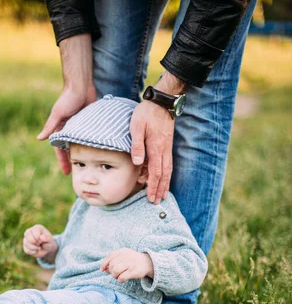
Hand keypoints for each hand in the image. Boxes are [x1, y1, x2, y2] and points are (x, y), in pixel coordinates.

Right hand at [23, 225, 57, 261]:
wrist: (46, 249)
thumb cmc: (48, 242)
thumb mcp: (50, 240)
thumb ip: (47, 238)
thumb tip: (41, 237)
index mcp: (37, 228)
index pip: (34, 231)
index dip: (38, 238)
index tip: (42, 240)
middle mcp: (30, 231)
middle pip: (28, 236)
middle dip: (35, 242)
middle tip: (40, 244)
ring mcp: (26, 238)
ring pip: (26, 243)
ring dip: (34, 248)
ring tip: (39, 247)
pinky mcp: (25, 246)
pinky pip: (26, 250)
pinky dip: (33, 252)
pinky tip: (36, 250)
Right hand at [37, 34, 96, 174]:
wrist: (81, 85)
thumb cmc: (67, 98)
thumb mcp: (58, 114)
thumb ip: (50, 126)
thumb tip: (39, 139)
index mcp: (61, 129)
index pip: (61, 150)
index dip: (63, 162)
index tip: (66, 173)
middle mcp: (70, 130)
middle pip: (71, 150)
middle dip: (73, 162)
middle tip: (78, 174)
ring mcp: (80, 127)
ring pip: (81, 145)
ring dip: (83, 155)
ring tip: (89, 167)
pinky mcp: (90, 123)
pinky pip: (90, 137)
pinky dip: (92, 145)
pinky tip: (98, 153)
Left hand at [100, 248, 153, 282]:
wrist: (148, 263)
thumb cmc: (132, 261)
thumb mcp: (123, 257)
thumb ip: (113, 261)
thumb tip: (103, 269)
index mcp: (122, 251)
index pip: (110, 256)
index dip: (104, 264)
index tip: (102, 270)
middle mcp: (126, 256)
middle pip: (112, 265)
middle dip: (111, 271)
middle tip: (115, 274)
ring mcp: (130, 263)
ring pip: (115, 271)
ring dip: (115, 276)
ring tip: (118, 276)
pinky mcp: (134, 271)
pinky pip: (122, 277)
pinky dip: (120, 279)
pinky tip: (122, 279)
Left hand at [130, 71, 186, 203]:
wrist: (162, 102)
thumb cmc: (147, 113)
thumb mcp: (137, 127)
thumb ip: (137, 145)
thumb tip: (138, 163)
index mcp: (156, 148)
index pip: (155, 173)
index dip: (153, 187)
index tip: (151, 198)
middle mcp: (164, 151)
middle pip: (163, 175)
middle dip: (160, 189)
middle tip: (157, 202)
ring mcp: (167, 148)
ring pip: (167, 170)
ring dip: (165, 184)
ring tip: (163, 195)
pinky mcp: (167, 145)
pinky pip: (167, 163)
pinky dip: (166, 174)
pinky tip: (163, 179)